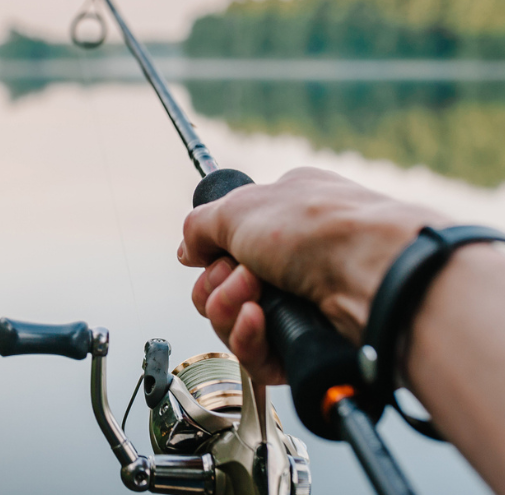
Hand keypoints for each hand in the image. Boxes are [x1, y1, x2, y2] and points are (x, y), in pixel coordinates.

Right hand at [178, 167, 448, 383]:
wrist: (374, 273)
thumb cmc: (319, 228)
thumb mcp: (240, 206)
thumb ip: (199, 226)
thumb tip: (187, 251)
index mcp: (285, 214)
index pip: (227, 242)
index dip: (211, 253)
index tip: (210, 254)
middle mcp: (294, 258)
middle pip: (221, 286)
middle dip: (217, 283)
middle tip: (242, 275)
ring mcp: (302, 302)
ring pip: (232, 322)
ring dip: (228, 308)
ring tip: (254, 296)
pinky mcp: (306, 344)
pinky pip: (254, 355)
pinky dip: (247, 338)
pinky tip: (259, 320)